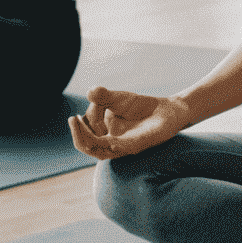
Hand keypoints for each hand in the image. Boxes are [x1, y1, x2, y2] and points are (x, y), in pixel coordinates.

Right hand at [69, 87, 192, 159]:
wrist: (169, 110)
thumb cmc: (142, 107)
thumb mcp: (119, 98)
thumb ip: (104, 96)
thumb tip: (89, 91)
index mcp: (105, 135)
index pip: (86, 134)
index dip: (81, 124)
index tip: (78, 113)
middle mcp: (112, 143)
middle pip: (88, 146)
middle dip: (77, 134)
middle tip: (72, 119)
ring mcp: (123, 146)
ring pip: (98, 151)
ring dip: (85, 139)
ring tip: (78, 123)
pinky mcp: (136, 146)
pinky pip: (118, 149)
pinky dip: (107, 143)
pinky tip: (101, 133)